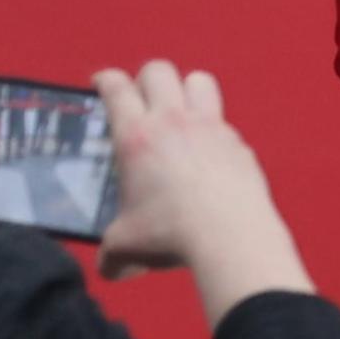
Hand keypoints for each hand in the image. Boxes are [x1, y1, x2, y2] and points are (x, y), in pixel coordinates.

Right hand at [92, 61, 313, 320]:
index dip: (105, 79)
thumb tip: (111, 268)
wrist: (230, 235)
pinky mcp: (238, 144)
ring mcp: (211, 128)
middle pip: (158, 70)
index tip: (100, 82)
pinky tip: (208, 156)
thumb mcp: (126, 247)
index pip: (116, 88)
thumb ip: (113, 253)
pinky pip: (225, 122)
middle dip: (145, 78)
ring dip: (186, 88)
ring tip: (178, 110)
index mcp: (136, 137)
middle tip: (140, 98)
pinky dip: (213, 131)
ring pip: (199, 80)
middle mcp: (173, 122)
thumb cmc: (170, 235)